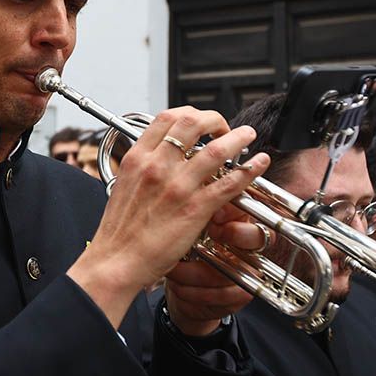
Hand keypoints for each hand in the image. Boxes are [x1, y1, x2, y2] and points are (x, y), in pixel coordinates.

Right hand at [68, 107, 267, 327]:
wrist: (116, 261)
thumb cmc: (119, 230)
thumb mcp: (124, 185)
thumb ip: (144, 167)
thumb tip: (161, 157)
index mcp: (137, 158)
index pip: (167, 118)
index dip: (190, 114)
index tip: (200, 123)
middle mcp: (157, 166)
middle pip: (192, 122)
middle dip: (214, 119)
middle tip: (222, 128)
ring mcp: (178, 186)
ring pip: (216, 149)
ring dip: (238, 138)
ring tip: (248, 136)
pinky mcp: (195, 208)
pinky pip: (229, 182)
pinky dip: (249, 170)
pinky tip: (258, 163)